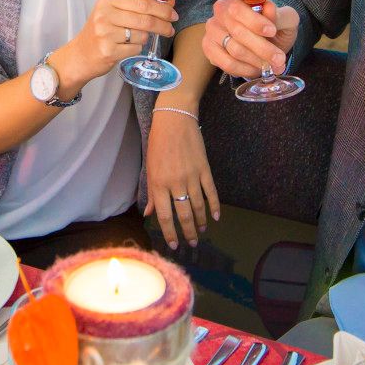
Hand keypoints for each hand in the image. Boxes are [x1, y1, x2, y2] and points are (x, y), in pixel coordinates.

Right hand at [56, 0, 177, 88]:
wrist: (79, 56)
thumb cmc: (100, 33)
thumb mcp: (114, 13)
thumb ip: (139, 8)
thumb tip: (170, 3)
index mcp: (108, 0)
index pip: (142, 2)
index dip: (162, 9)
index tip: (173, 14)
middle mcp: (105, 14)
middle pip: (145, 19)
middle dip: (163, 25)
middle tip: (170, 29)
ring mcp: (105, 33)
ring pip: (142, 35)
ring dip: (145, 39)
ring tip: (133, 40)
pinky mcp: (108, 50)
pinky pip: (136, 49)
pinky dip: (136, 50)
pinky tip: (125, 48)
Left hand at [145, 109, 219, 248]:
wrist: (175, 120)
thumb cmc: (158, 143)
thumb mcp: (149, 167)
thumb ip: (151, 193)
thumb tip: (149, 213)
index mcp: (159, 184)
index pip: (165, 216)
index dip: (170, 233)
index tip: (174, 244)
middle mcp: (176, 183)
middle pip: (184, 215)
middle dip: (188, 233)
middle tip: (192, 244)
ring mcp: (192, 176)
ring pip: (198, 206)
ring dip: (200, 222)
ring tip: (201, 232)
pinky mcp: (204, 169)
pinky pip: (211, 192)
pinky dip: (214, 206)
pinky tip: (215, 217)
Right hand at [202, 0, 297, 77]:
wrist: (267, 41)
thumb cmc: (275, 28)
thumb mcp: (285, 20)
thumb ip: (279, 15)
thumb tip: (268, 7)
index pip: (238, 9)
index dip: (255, 22)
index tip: (272, 32)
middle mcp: (221, 11)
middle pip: (238, 32)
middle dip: (262, 48)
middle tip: (279, 59)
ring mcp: (213, 30)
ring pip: (234, 50)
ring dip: (256, 61)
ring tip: (272, 66)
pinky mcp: (209, 47)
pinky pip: (226, 63)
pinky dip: (245, 70)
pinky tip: (256, 70)